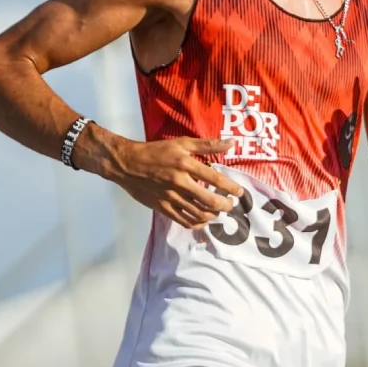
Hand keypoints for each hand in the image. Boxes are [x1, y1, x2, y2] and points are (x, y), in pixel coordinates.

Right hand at [116, 137, 243, 227]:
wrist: (128, 164)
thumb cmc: (156, 151)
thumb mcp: (181, 143)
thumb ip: (207, 145)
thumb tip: (231, 143)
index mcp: (185, 164)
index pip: (214, 179)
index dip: (230, 187)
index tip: (240, 192)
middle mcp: (179, 182)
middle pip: (209, 201)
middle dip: (225, 205)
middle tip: (231, 205)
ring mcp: (170, 197)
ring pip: (198, 213)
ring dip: (213, 215)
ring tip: (219, 212)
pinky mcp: (162, 208)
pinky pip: (183, 221)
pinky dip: (197, 223)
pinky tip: (203, 220)